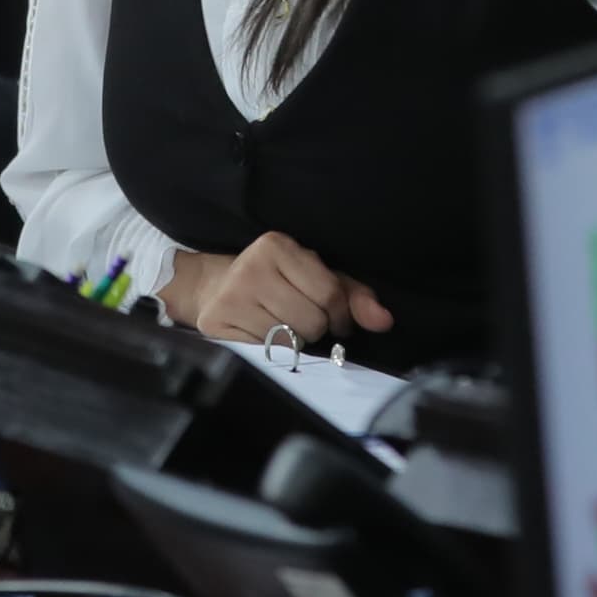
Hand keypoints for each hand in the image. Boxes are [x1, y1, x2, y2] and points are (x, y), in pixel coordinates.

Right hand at [162, 231, 390, 347]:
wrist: (212, 286)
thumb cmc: (275, 280)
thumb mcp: (314, 275)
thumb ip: (352, 295)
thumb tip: (384, 320)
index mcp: (277, 245)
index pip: (329, 293)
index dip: (341, 314)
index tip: (338, 319)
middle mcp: (252, 267)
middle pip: (312, 321)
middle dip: (316, 327)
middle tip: (303, 318)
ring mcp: (232, 296)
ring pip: (291, 340)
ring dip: (295, 340)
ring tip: (282, 323)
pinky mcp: (217, 322)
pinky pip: (266, 351)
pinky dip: (272, 348)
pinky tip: (262, 330)